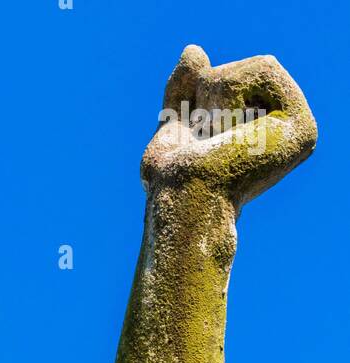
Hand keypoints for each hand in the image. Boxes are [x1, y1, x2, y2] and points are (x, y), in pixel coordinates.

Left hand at [141, 45, 316, 208]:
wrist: (180, 199)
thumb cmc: (173, 178)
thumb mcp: (175, 124)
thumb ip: (183, 90)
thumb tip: (193, 50)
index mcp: (266, 138)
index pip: (242, 79)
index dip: (208, 89)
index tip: (195, 128)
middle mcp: (288, 135)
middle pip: (254, 68)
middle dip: (214, 89)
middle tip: (203, 135)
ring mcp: (300, 131)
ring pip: (259, 66)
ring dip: (220, 93)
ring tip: (214, 137)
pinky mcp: (301, 128)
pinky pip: (264, 69)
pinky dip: (230, 93)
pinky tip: (225, 132)